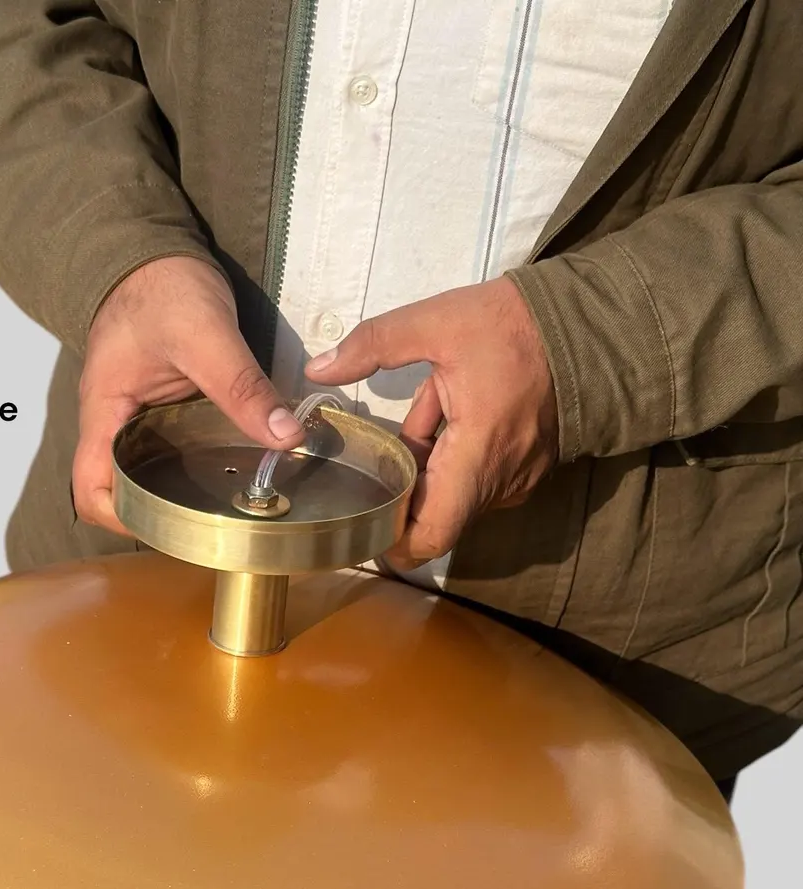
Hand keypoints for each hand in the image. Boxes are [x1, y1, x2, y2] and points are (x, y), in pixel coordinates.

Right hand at [75, 256, 305, 532]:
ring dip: (181, 490)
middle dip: (158, 512)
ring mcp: (138, 416)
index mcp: (105, 410)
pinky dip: (198, 462)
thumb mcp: (205, 335)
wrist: (155, 249)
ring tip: (228, 505)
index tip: (163, 527)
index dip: (119, 517)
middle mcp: (115, 421)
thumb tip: (284, 436)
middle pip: (120, 488)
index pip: (90, 487)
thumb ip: (242, 387)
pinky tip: (235, 466)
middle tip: (212, 525)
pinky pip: (172, 448)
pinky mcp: (162, 408)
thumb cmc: (160, 285)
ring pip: (150, 470)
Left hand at [305, 277, 558, 567]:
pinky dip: (453, 458)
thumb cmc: (515, 325)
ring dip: (427, 468)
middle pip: (436, 513)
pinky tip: (443, 414)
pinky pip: (479, 478)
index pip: (432, 534)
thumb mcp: (438, 322)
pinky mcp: (529, 468)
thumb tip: (318, 369)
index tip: (364, 525)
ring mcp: (518, 478)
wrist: (592, 322)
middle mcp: (499, 480)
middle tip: (370, 461)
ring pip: (455, 493)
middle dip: (402, 493)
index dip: (394, 543)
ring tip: (414, 420)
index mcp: (477, 455)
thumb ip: (374, 345)